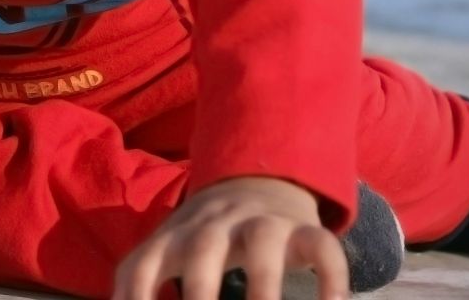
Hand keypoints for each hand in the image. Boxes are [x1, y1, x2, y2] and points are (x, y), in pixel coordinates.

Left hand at [113, 177, 348, 299]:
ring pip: (265, 243)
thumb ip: (136, 282)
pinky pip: (324, 247)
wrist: (258, 181)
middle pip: (204, 246)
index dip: (136, 295)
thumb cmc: (200, 236)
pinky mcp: (305, 229)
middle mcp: (217, 225)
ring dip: (265, 284)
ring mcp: (263, 223)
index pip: (143, 264)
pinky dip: (331, 278)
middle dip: (200, 286)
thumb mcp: (164, 251)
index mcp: (174, 235)